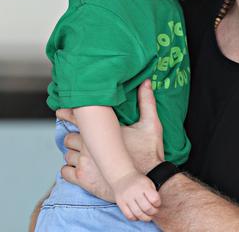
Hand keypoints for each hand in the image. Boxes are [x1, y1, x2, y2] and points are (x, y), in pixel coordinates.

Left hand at [58, 80, 164, 198]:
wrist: (147, 181)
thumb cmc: (150, 153)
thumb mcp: (152, 124)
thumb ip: (147, 101)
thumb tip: (146, 81)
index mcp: (101, 131)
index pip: (77, 118)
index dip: (67, 113)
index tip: (62, 111)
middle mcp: (89, 146)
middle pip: (69, 137)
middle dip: (75, 136)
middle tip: (82, 137)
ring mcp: (84, 163)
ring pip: (67, 154)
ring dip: (73, 153)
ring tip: (83, 152)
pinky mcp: (83, 179)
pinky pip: (65, 172)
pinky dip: (69, 168)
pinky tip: (79, 166)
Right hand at [112, 170, 160, 220]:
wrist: (122, 176)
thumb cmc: (138, 181)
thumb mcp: (148, 182)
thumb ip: (152, 193)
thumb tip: (157, 206)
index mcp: (144, 186)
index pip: (154, 199)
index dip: (158, 204)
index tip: (157, 204)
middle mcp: (135, 192)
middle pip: (146, 208)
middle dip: (153, 212)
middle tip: (154, 212)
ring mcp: (127, 198)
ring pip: (138, 214)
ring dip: (145, 218)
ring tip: (148, 217)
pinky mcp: (120, 203)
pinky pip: (128, 215)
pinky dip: (135, 219)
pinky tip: (138, 216)